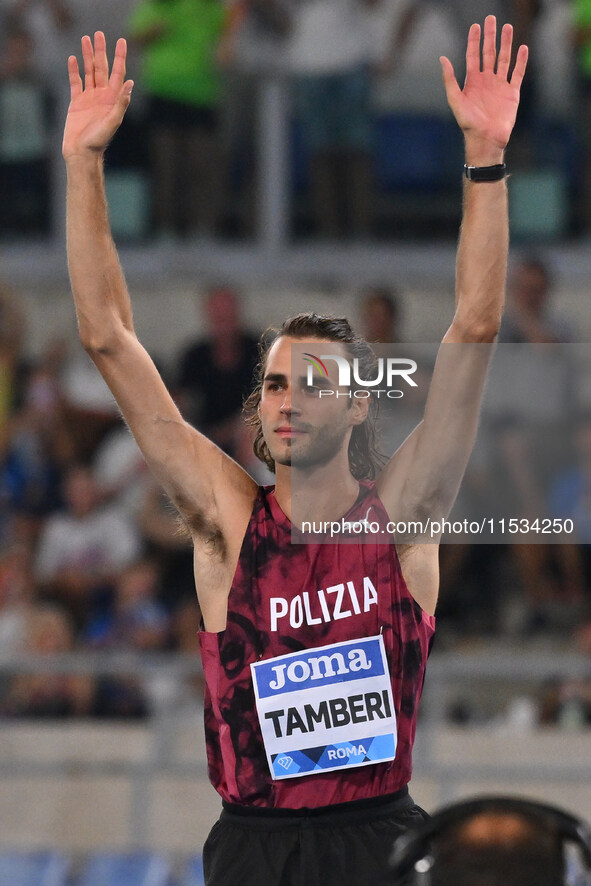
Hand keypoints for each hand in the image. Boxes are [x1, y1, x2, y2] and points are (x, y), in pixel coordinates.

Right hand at [62, 32, 133, 160]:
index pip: (118, 73)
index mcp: (112, 99)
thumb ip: (121, 104)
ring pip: (88, 71)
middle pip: (102, 68)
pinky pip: (75, 82)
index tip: (122, 42)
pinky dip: (74, 70)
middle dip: (101, 51)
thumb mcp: (112, 122)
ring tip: (86, 39)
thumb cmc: (99, 141)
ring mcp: (89, 98)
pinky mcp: (76, 102)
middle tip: (99, 33)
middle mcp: (102, 96)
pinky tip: (73, 59)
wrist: (81, 152)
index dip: (120, 57)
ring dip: (87, 56)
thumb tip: (130, 84)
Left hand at [440, 15, 527, 163]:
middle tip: (491, 19)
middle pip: (489, 53)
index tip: (475, 26)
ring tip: (508, 27)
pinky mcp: (512, 93)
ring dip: (506, 44)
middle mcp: (487, 81)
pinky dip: (521, 62)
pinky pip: (518, 74)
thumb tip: (442, 58)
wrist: (485, 139)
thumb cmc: (468, 123)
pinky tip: (522, 48)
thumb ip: (449, 79)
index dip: (474, 41)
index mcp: (472, 82)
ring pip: (504, 59)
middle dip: (490, 36)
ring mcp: (500, 86)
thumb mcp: (455, 100)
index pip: (473, 56)